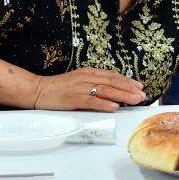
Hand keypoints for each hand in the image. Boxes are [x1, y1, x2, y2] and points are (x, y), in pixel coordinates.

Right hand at [31, 67, 145, 111]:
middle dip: (129, 88)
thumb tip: (112, 91)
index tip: (139, 87)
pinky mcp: (71, 99)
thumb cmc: (58, 88)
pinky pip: (90, 101)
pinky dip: (103, 104)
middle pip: (112, 82)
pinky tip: (114, 107)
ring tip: (134, 99)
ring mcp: (79, 88)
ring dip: (121, 95)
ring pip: (104, 90)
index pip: (112, 75)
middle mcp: (86, 78)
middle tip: (143, 94)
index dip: (127, 81)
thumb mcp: (79, 81)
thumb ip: (94, 84)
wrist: (36, 90)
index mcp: (88, 73)